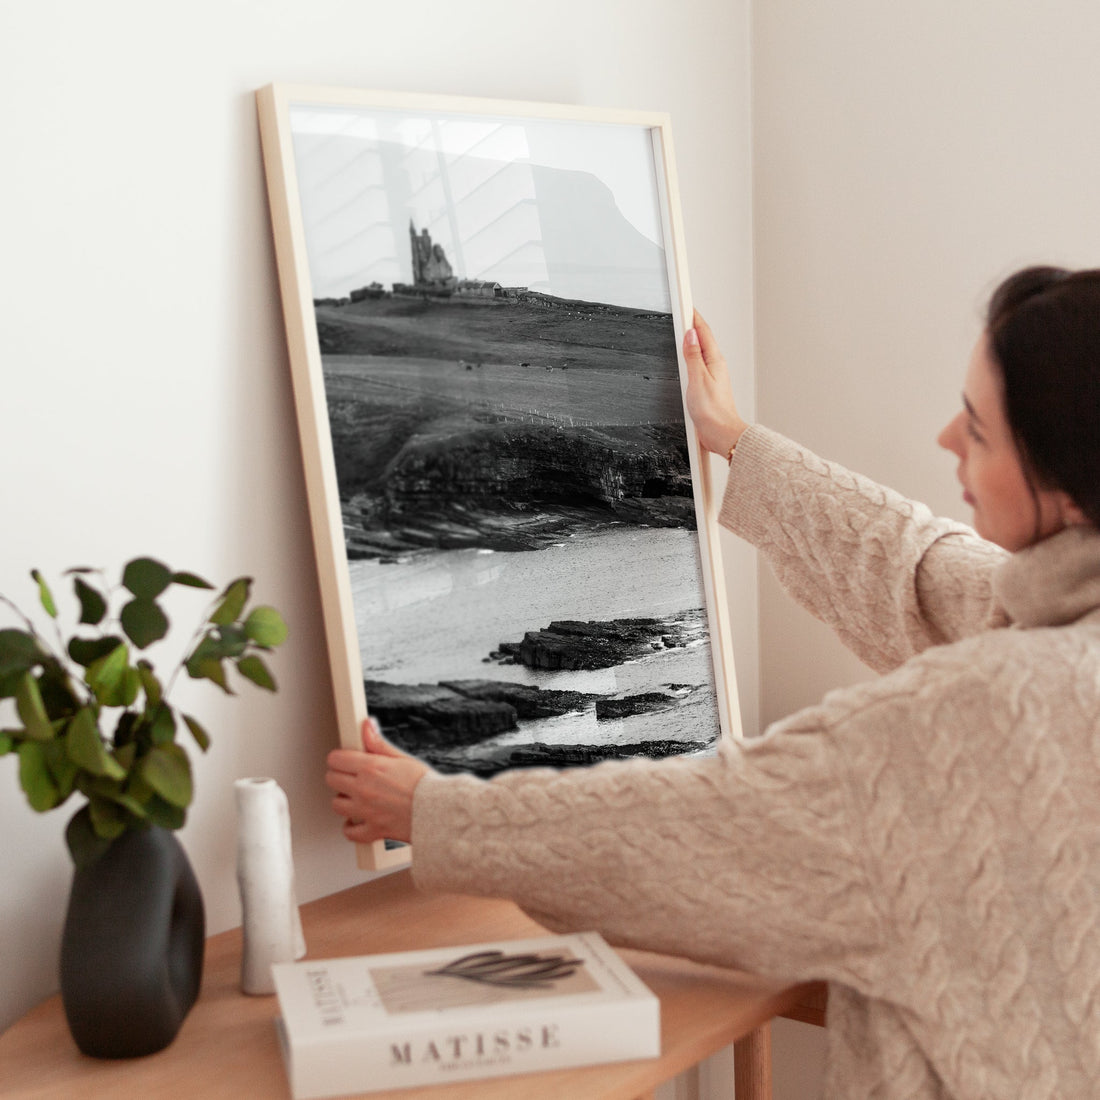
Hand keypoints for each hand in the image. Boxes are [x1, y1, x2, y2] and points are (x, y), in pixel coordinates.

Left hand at [325, 718, 429, 844]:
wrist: (440, 811)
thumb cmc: (425, 785)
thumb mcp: (401, 758)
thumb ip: (378, 743)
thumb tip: (367, 726)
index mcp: (371, 768)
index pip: (336, 759)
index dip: (340, 758)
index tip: (346, 760)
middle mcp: (364, 789)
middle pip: (331, 780)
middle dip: (339, 776)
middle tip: (351, 777)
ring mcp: (366, 811)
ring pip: (336, 805)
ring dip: (344, 800)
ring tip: (357, 797)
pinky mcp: (372, 830)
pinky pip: (349, 832)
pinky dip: (351, 827)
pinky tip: (358, 820)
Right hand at [683, 310, 748, 456]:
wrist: (721, 434)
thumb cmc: (713, 412)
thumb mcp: (698, 379)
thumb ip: (693, 356)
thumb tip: (690, 335)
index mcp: (714, 361)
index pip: (703, 332)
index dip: (694, 317)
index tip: (686, 304)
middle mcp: (715, 366)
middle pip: (703, 339)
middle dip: (693, 325)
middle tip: (684, 311)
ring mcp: (712, 376)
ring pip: (701, 352)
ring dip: (692, 340)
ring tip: (684, 329)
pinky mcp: (707, 387)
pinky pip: (698, 365)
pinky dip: (691, 357)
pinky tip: (687, 359)